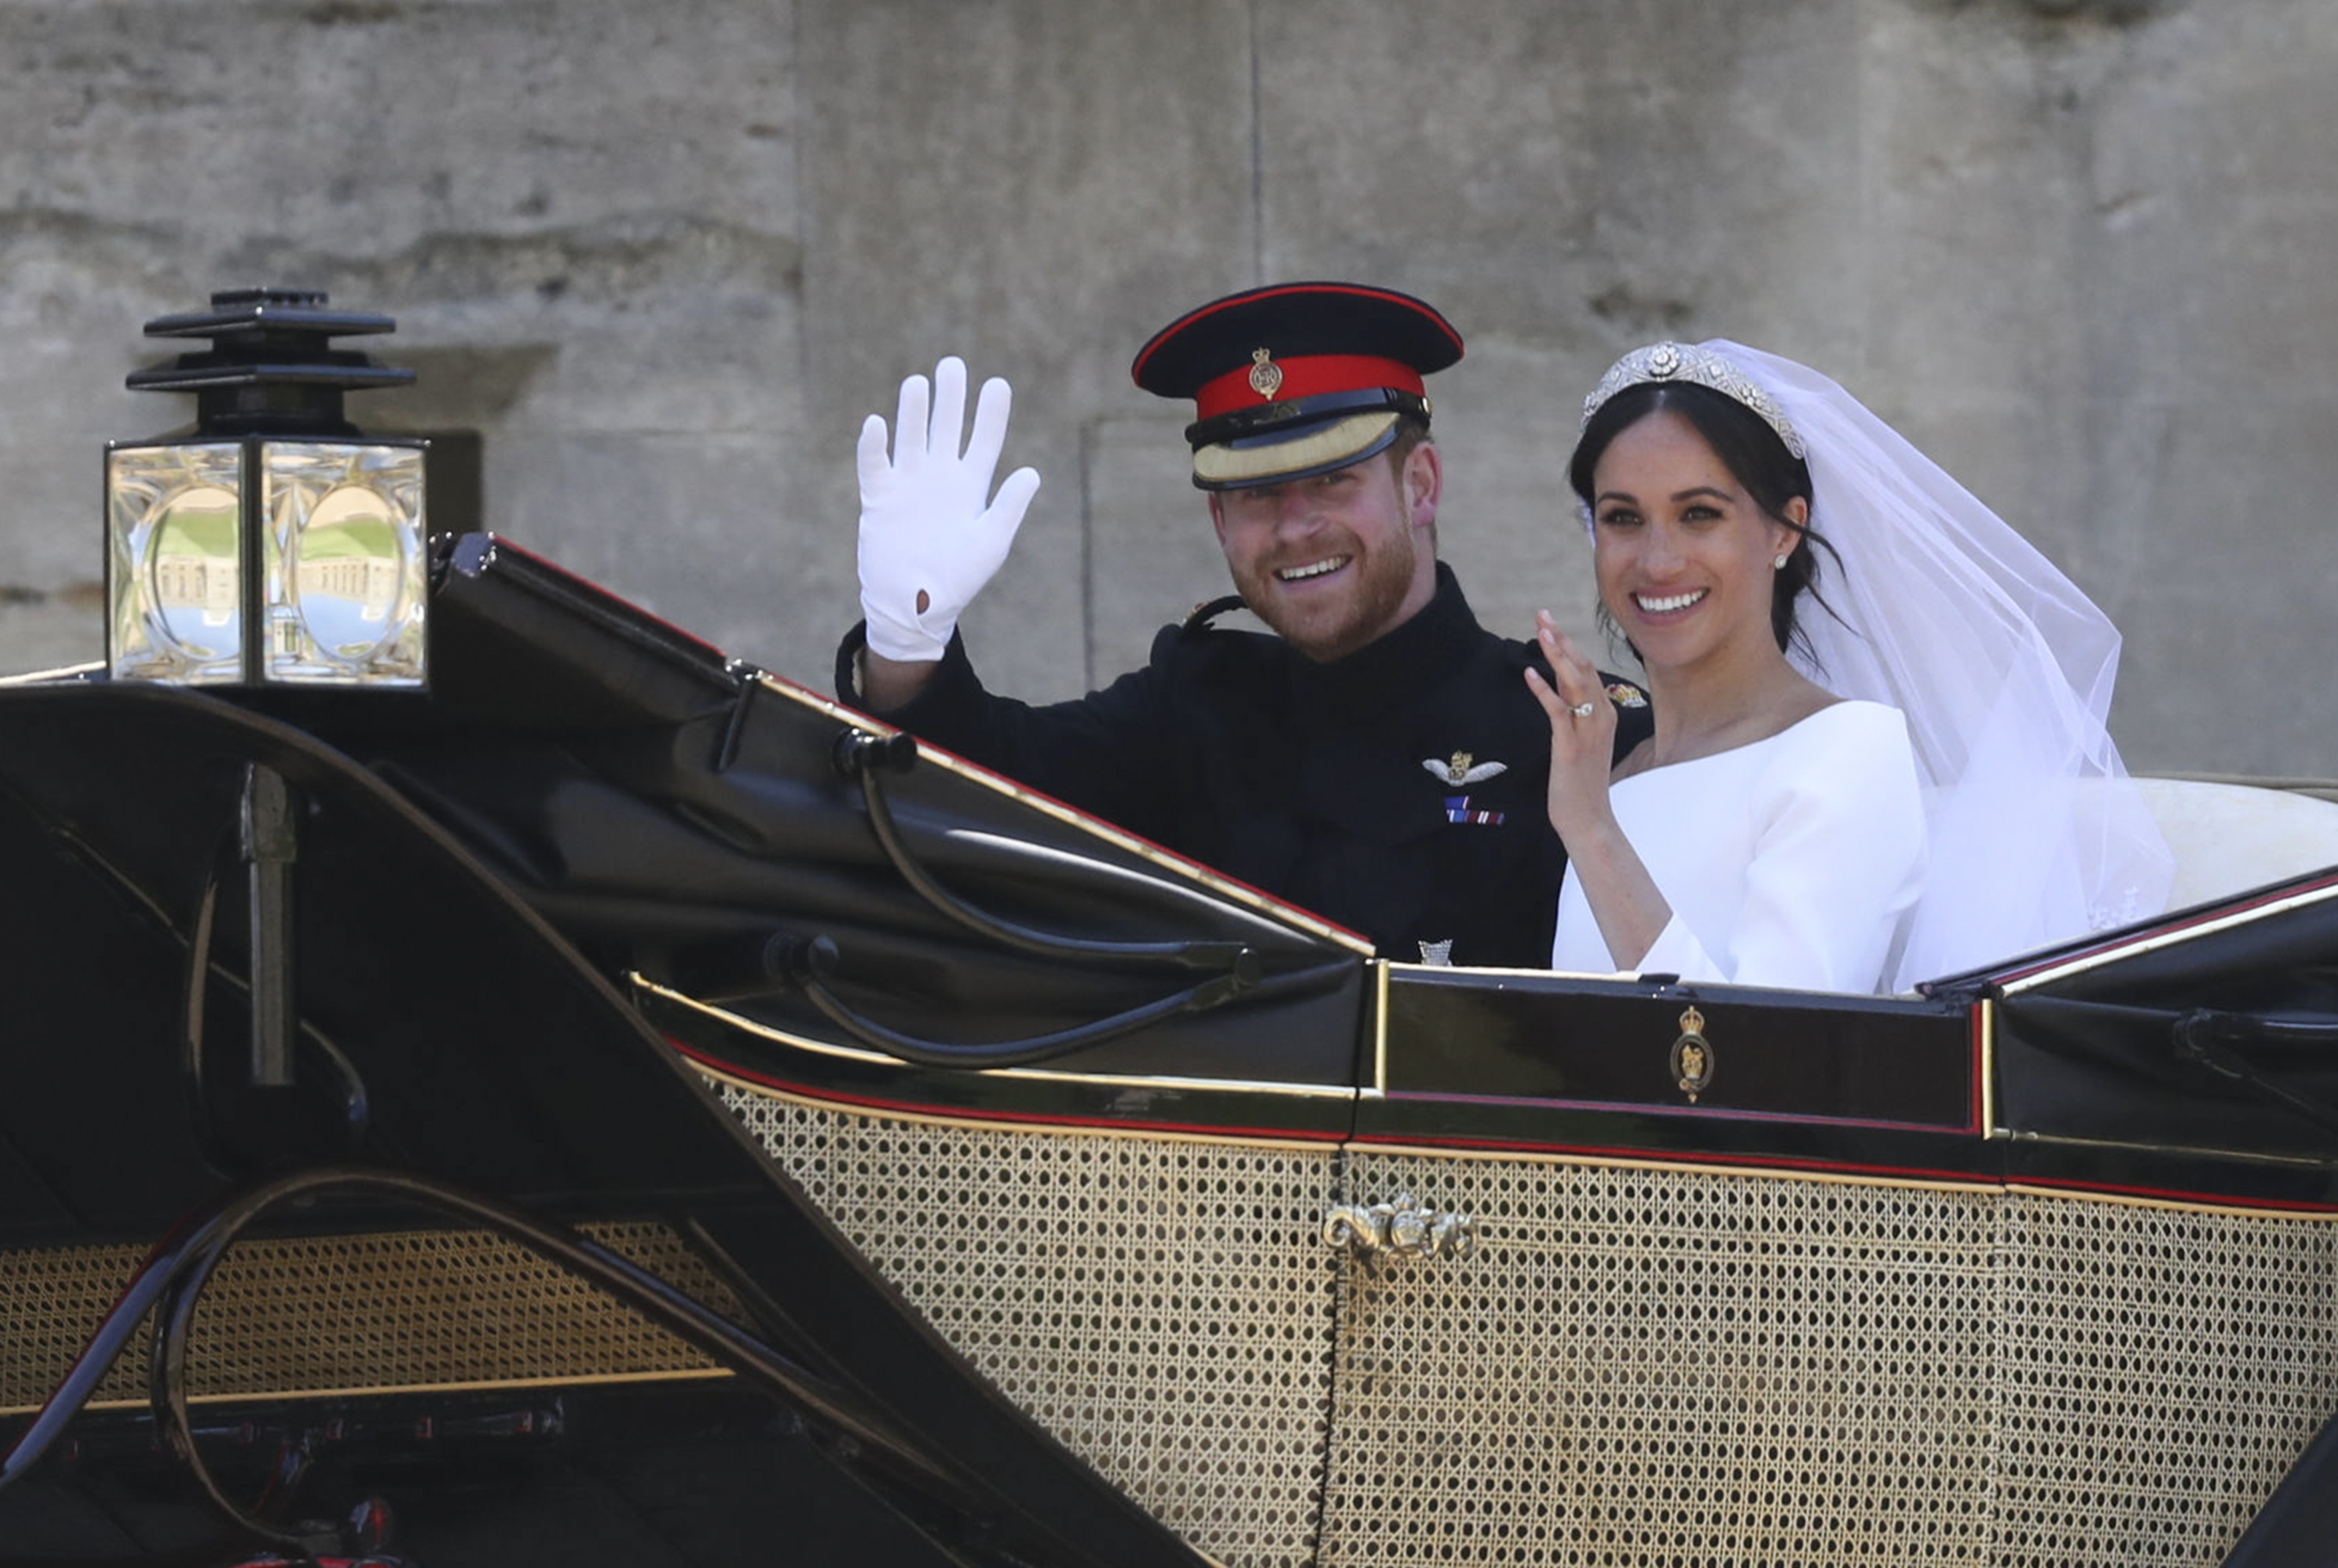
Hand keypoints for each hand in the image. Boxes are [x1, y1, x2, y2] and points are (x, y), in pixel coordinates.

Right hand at [856, 357, 1041, 662]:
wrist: (916, 606)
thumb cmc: (958, 578)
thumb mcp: (990, 543)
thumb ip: (1008, 507)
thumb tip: (1031, 472)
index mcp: (970, 486)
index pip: (983, 441)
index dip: (990, 413)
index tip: (997, 384)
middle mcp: (939, 478)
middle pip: (945, 428)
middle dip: (949, 398)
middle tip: (952, 365)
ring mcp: (908, 485)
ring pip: (910, 437)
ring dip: (913, 413)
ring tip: (918, 384)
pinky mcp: (879, 498)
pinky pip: (874, 465)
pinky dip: (874, 445)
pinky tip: (877, 423)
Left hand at [1522, 610, 1618, 845]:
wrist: (1589, 818)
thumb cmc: (1581, 782)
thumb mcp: (1579, 740)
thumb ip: (1572, 711)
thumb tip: (1557, 684)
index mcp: (1605, 714)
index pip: (1588, 670)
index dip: (1569, 645)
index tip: (1551, 624)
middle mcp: (1602, 717)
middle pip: (1583, 668)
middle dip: (1562, 639)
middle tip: (1542, 614)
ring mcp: (1588, 730)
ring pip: (1575, 683)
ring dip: (1557, 655)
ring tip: (1541, 631)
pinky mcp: (1571, 746)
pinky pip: (1558, 711)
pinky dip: (1544, 690)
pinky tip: (1529, 674)